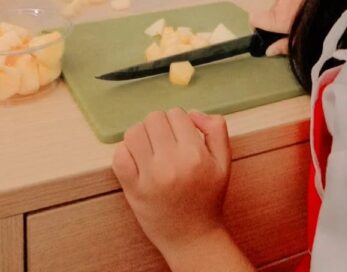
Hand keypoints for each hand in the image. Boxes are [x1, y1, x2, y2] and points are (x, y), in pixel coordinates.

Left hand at [112, 108, 230, 255]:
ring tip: (151, 149)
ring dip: (141, 135)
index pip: (176, 114)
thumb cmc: (208, 198)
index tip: (181, 135)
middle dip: (160, 126)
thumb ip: (216, 129)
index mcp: (195, 154)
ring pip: (134, 132)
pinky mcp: (133, 189)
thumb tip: (193, 113)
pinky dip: (125, 152)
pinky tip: (138, 160)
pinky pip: (119, 155)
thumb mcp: (224, 162)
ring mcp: (149, 177)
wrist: (193, 238)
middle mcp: (171, 163)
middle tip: (165, 142)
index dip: (178, 121)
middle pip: (154, 118)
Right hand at [250, 0, 315, 55]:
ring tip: (308, 11)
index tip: (265, 30)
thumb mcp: (304, 40)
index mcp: (278, 17)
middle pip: (272, 10)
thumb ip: (284, 46)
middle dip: (281, 16)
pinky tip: (313, 0)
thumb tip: (269, 51)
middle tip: (296, 23)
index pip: (254, 19)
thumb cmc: (322, 22)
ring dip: (291, 5)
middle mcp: (279, 1)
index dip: (258, 25)